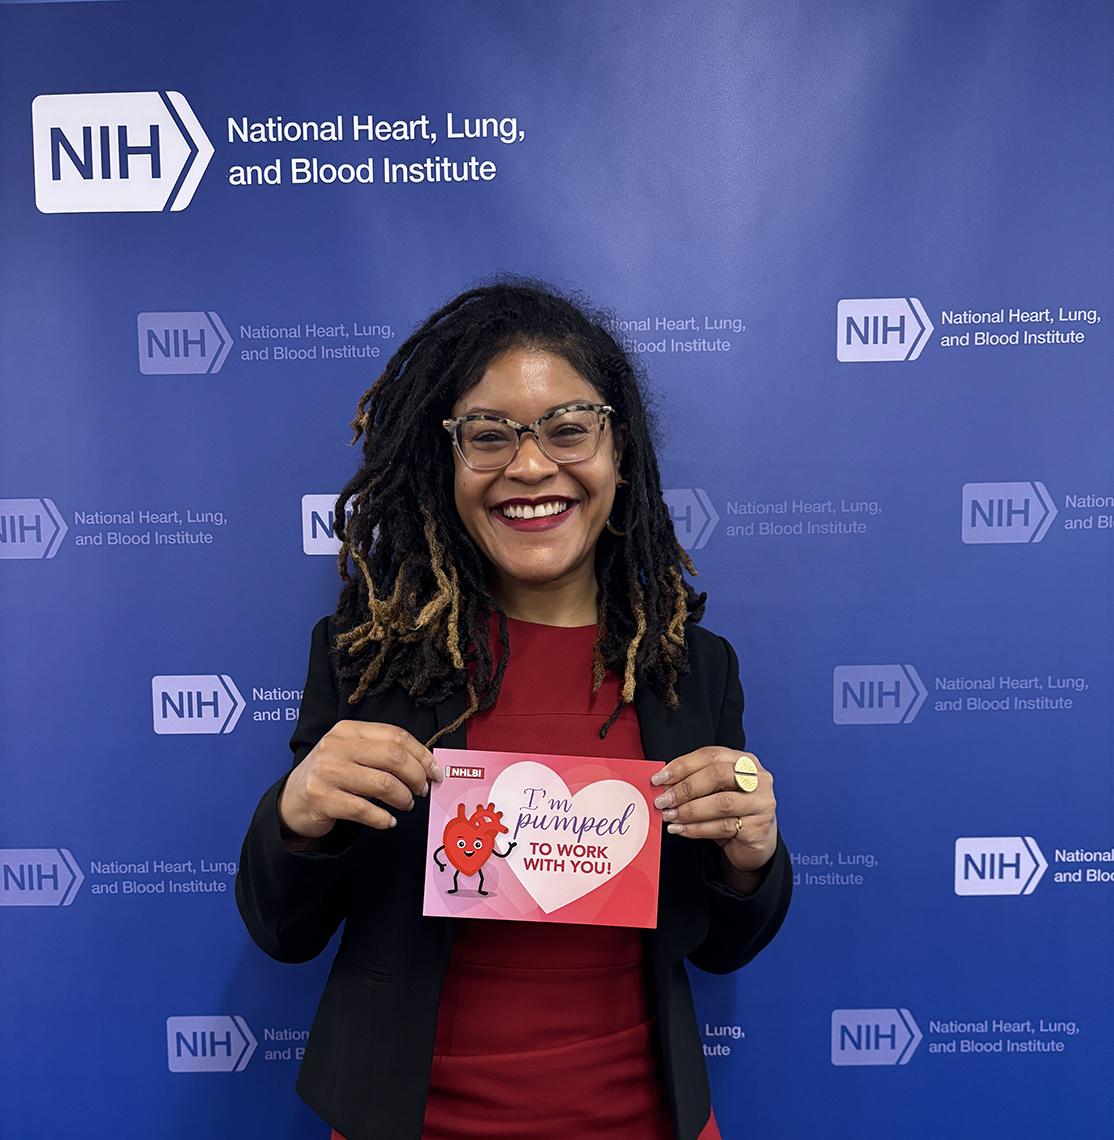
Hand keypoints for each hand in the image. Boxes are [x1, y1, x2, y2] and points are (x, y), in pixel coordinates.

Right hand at [278, 721, 442, 840]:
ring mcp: (327, 772)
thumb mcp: (352, 754)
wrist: (291, 801)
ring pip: (383, 783)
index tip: (435, 771)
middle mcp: (336, 746)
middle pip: (393, 756)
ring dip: (402, 798)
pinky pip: (364, 810)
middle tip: (422, 789)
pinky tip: (388, 821)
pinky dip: (383, 818)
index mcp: (348, 730)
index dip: (422, 754)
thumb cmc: (331, 776)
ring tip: (406, 804)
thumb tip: (426, 765)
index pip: (396, 735)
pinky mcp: (322, 799)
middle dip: (416, 776)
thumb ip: (382, 753)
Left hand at [650, 748, 776, 873]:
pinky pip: (723, 826)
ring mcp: (762, 802)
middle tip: (662, 800)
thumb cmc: (732, 812)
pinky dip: (697, 828)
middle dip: (685, 788)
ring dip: (689, 810)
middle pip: (718, 775)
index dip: (682, 765)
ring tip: (669, 816)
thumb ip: (694, 783)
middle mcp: (757, 778)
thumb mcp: (714, 792)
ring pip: (721, 803)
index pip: (710, 755)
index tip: (659, 779)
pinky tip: (680, 829)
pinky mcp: (759, 828)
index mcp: (744, 760)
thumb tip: (663, 786)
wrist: (755, 842)